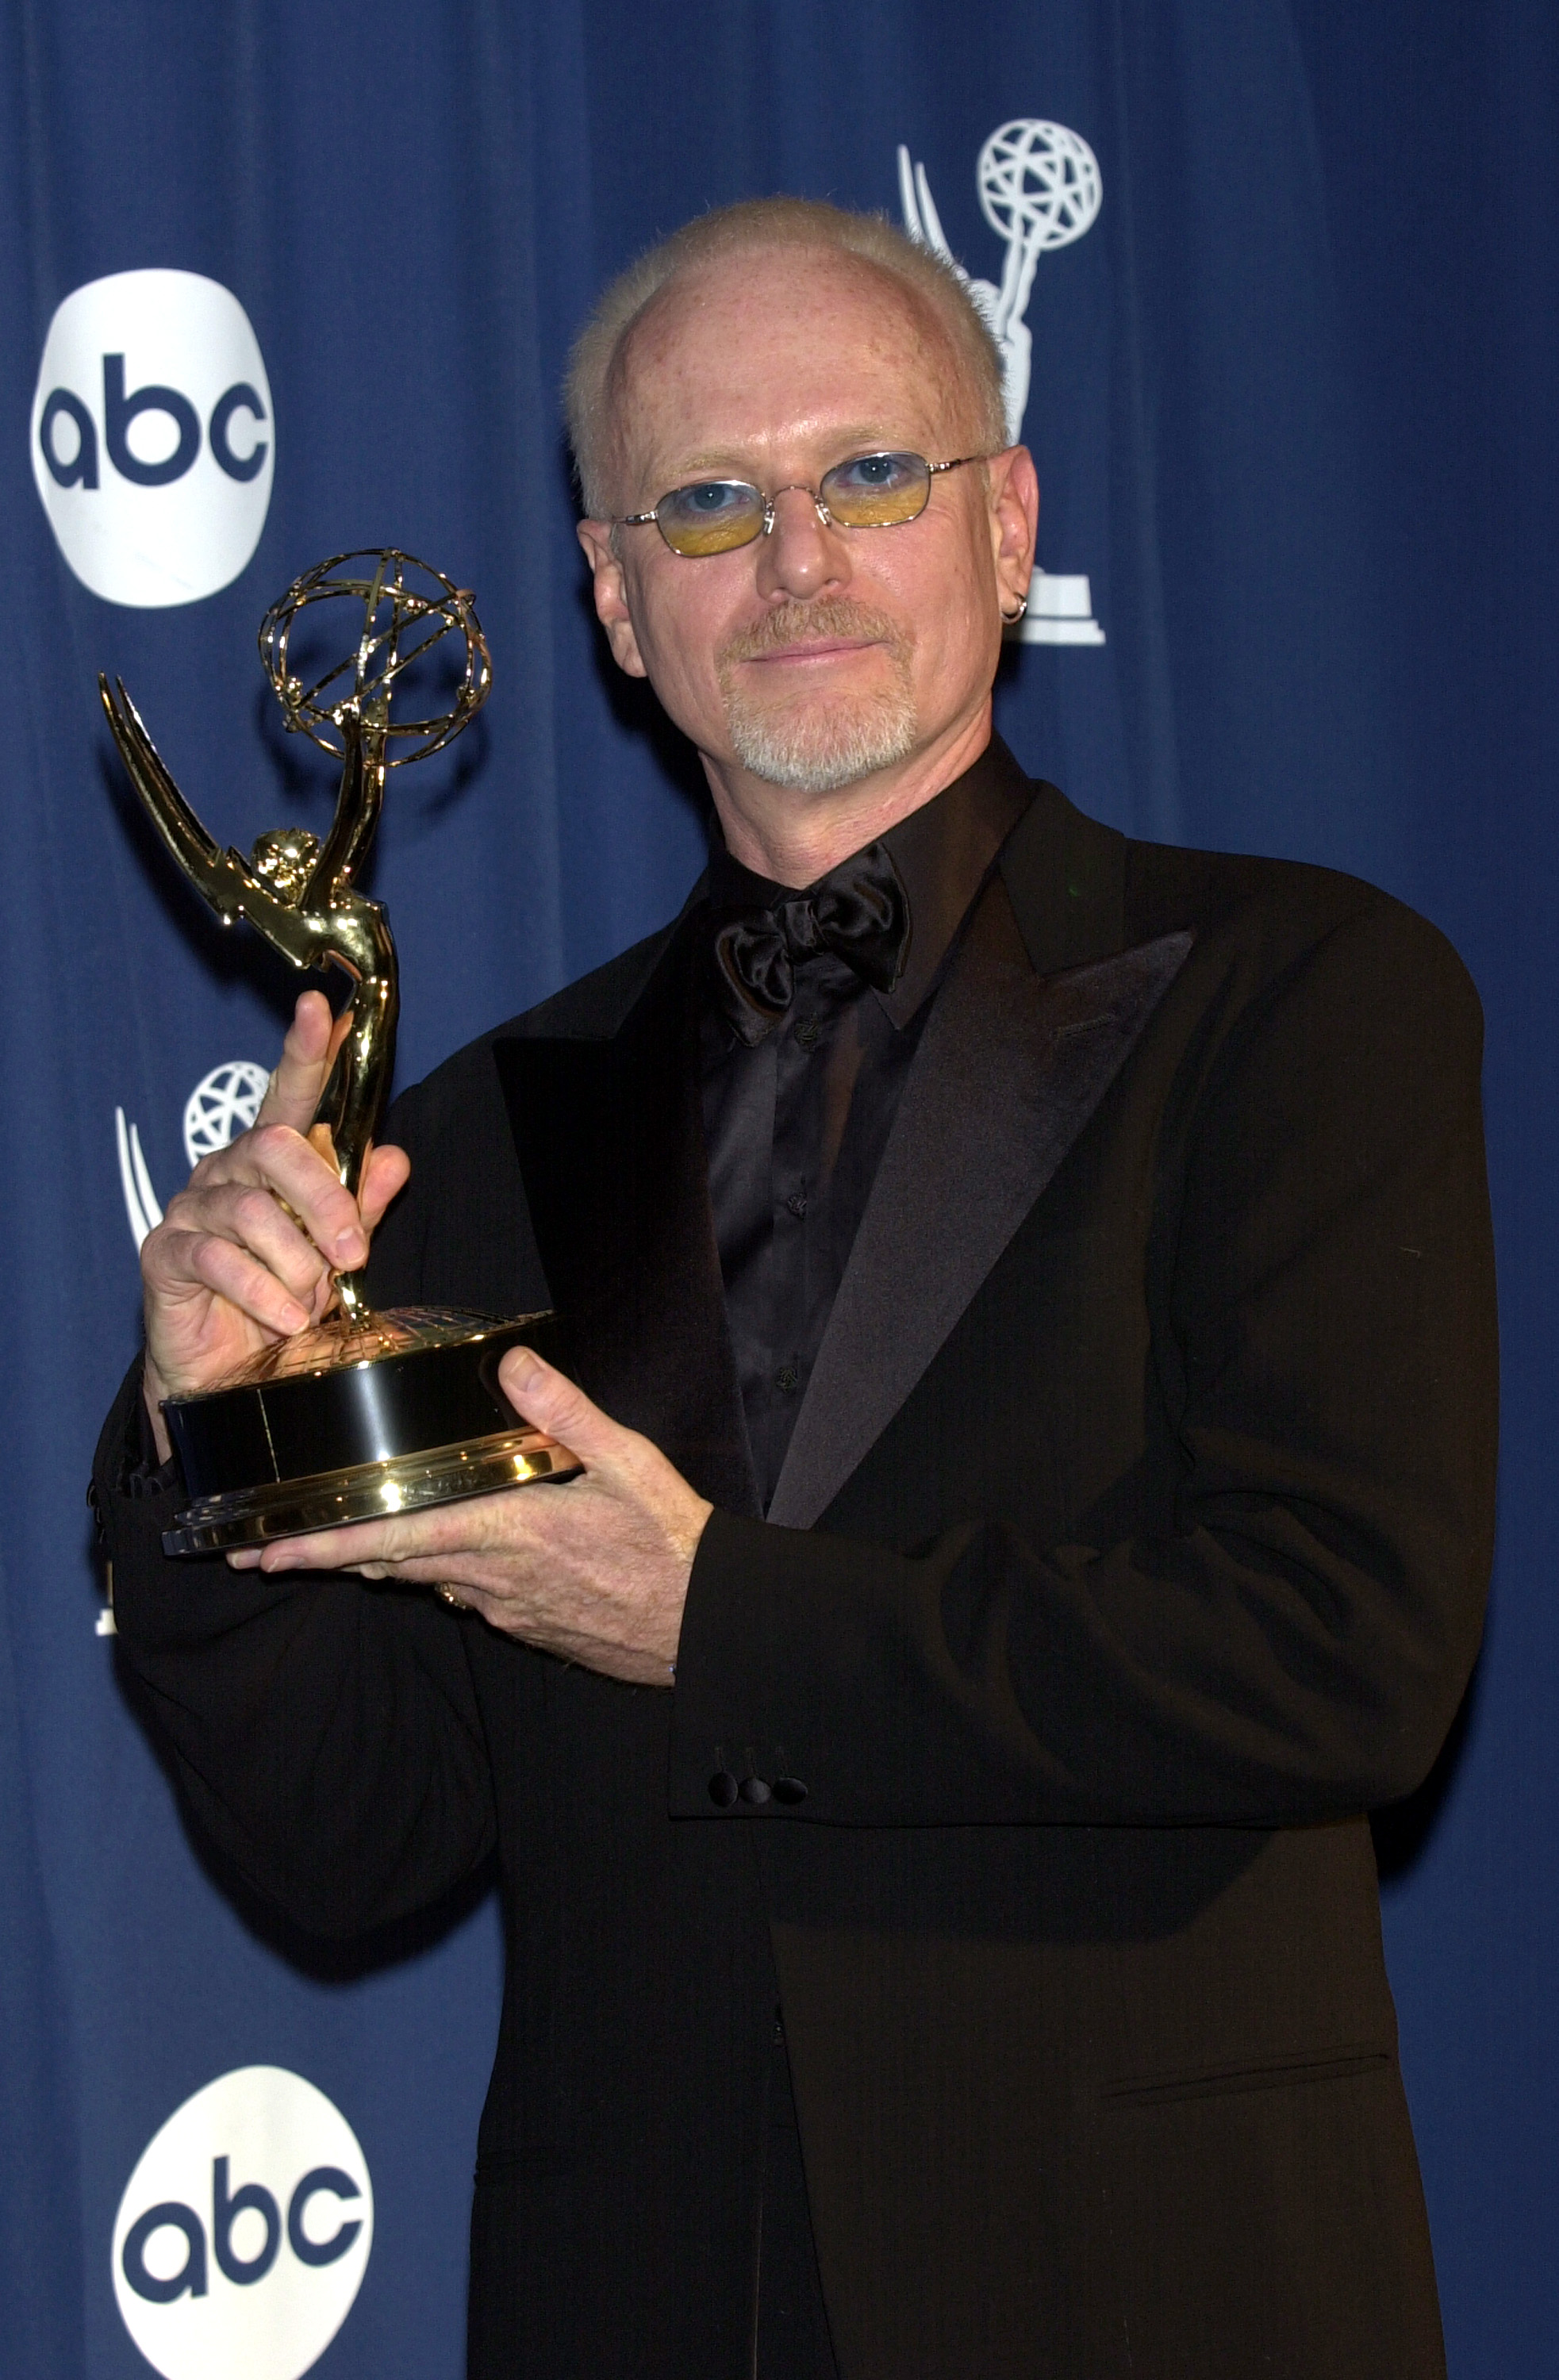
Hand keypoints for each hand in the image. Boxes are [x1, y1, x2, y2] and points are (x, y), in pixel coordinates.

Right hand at [141, 991, 409, 1453]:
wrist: (234, 1375)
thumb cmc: (283, 1301)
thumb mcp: (337, 1253)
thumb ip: (361, 1203)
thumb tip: (393, 1156)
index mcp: (271, 1162)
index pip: (288, 1095)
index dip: (304, 1052)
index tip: (321, 1010)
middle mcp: (226, 1172)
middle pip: (275, 1148)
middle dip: (324, 1200)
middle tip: (352, 1253)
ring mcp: (192, 1210)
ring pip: (252, 1208)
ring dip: (295, 1261)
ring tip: (309, 1300)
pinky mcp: (167, 1255)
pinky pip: (221, 1259)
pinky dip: (263, 1292)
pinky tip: (282, 1317)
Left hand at [229, 1348, 711, 1686]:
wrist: (703, 1626)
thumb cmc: (669, 1542)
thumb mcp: (628, 1461)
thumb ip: (565, 1411)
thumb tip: (513, 1362)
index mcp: (507, 1531)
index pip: (395, 1536)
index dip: (325, 1544)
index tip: (270, 1547)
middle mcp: (491, 1577)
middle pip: (387, 1564)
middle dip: (322, 1557)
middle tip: (261, 1551)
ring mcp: (504, 1607)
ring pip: (419, 1579)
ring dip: (369, 1564)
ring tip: (321, 1549)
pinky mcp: (522, 1622)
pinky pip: (458, 1593)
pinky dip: (424, 1572)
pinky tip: (422, 1555)